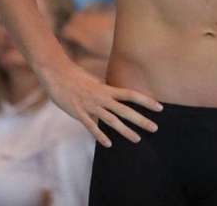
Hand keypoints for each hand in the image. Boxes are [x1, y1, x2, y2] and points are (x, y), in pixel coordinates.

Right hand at [43, 62, 162, 147]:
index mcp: (106, 89)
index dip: (146, 101)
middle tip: (155, 128)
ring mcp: (91, 106)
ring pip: (111, 120)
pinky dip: (100, 135)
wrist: (57, 73)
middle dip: (141, 120)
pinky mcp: (79, 113)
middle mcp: (102, 97)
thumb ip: (103, 91)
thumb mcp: (94, 82)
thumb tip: (112, 97)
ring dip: (125, 130)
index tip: (159, 107)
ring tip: (137, 139)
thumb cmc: (75, 76)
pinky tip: (108, 144)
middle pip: (125, 110)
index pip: (131, 95)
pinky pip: (91, 126)